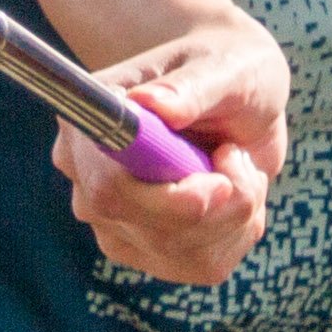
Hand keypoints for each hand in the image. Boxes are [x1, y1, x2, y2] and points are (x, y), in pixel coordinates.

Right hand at [47, 16, 285, 286]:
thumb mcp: (226, 65)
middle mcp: (89, 178)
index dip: (165, 201)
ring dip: (234, 216)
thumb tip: (154, 105)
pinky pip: (199, 266)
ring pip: (178, 254)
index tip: (220, 185)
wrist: (235, 89)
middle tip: (243, 159)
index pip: (107, 187)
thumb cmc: (227, 65)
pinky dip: (237, 233)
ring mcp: (112, 220)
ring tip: (241, 162)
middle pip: (142, 229)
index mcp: (91, 123)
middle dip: (216, 207)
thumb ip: (193, 87)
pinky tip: (239, 191)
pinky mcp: (147, 247)